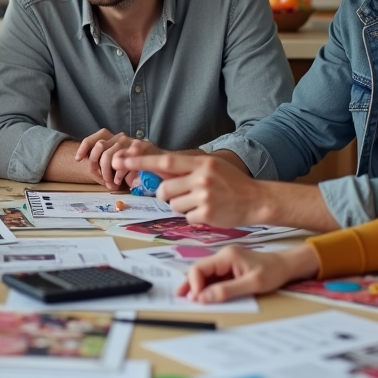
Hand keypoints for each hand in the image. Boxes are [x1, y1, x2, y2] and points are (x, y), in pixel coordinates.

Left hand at [76, 130, 162, 189]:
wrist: (160, 163)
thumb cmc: (133, 167)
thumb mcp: (113, 165)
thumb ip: (101, 164)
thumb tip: (89, 166)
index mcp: (112, 138)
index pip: (93, 139)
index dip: (83, 148)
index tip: (78, 159)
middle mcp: (120, 137)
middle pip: (99, 148)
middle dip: (97, 167)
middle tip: (103, 180)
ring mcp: (131, 142)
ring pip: (111, 155)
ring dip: (109, 173)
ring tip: (112, 183)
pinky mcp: (142, 147)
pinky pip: (126, 161)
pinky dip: (120, 173)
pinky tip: (121, 181)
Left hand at [116, 152, 261, 226]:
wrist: (256, 199)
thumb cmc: (231, 182)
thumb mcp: (210, 167)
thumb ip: (185, 168)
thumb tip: (155, 170)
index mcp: (200, 163)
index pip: (165, 161)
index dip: (141, 162)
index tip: (121, 159)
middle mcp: (201, 178)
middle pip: (164, 189)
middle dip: (166, 194)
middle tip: (181, 194)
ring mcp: (204, 197)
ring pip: (173, 205)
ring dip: (181, 206)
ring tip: (199, 202)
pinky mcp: (207, 214)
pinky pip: (186, 218)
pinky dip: (193, 216)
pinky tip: (208, 211)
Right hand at [177, 245, 319, 303]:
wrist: (287, 266)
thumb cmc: (272, 272)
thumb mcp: (251, 284)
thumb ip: (226, 291)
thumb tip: (203, 298)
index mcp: (226, 256)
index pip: (200, 268)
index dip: (194, 284)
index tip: (196, 300)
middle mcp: (223, 256)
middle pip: (199, 270)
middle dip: (190, 285)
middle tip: (181, 299)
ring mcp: (226, 261)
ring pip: (205, 274)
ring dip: (197, 286)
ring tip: (188, 299)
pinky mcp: (230, 268)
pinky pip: (214, 277)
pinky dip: (207, 286)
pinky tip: (203, 295)